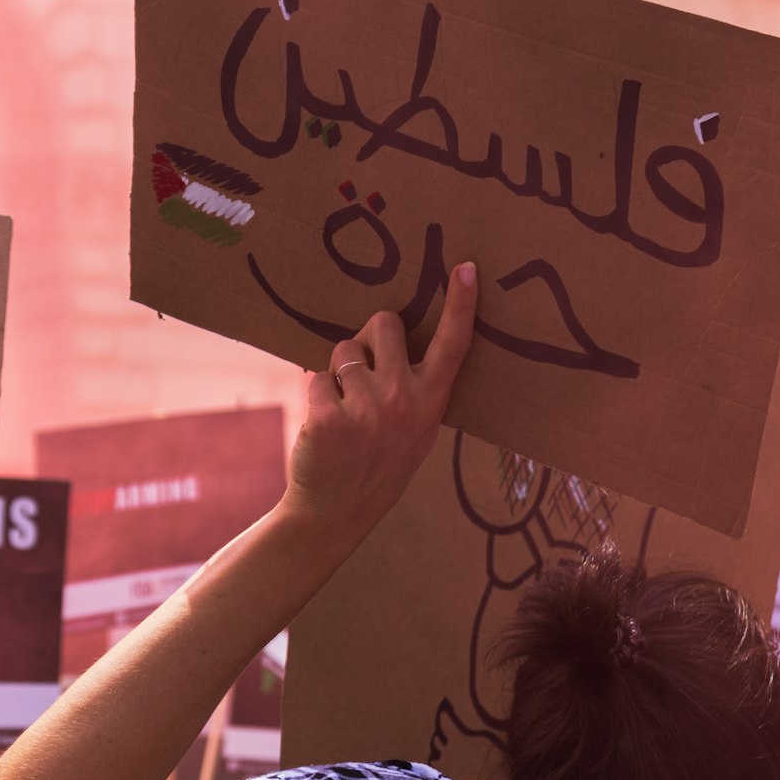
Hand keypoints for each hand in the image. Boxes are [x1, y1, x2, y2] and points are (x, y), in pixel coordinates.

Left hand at [283, 262, 476, 538]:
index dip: (461, 304)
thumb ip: (417, 386)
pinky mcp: (329, 416)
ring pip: (343, 350)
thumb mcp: (416, 429)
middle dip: (366, 338)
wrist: (337, 512)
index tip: (465, 268)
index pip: (453, 344)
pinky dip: (314, 394)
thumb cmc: (378, 462)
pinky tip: (323, 426)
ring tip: (343, 410)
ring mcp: (367, 408)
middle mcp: (404, 400)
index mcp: (432, 400)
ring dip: (337, 373)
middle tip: (361, 373)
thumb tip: (393, 333)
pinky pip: (315, 376)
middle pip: (383, 324)